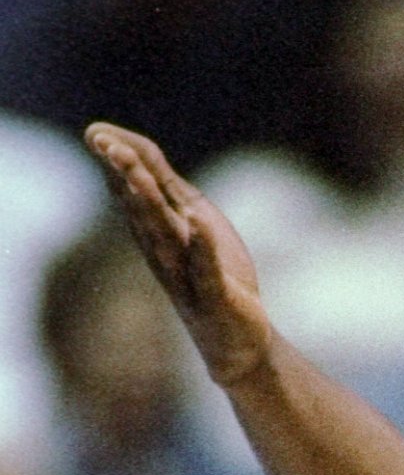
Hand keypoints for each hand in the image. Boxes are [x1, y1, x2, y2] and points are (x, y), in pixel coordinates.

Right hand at [84, 122, 272, 387]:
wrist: (238, 343)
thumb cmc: (212, 278)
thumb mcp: (192, 224)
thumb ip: (169, 191)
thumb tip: (137, 153)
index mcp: (157, 232)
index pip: (134, 189)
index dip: (119, 160)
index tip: (95, 131)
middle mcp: (164, 252)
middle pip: (142, 208)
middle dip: (126, 175)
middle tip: (104, 145)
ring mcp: (188, 277)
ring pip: (166, 236)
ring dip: (152, 205)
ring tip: (140, 174)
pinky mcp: (215, 299)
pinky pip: (207, 271)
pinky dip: (203, 247)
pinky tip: (198, 224)